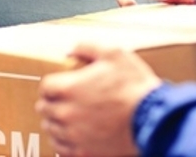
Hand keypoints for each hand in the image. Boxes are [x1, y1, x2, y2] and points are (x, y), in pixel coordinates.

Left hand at [36, 43, 161, 156]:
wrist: (152, 118)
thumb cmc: (135, 86)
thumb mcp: (114, 54)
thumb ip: (87, 48)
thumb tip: (71, 50)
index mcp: (69, 88)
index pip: (45, 86)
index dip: (52, 83)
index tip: (59, 84)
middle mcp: (66, 113)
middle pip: (44, 108)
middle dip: (52, 101)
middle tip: (62, 99)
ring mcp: (74, 135)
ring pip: (51, 130)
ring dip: (56, 122)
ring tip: (67, 117)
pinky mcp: (84, 152)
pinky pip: (61, 149)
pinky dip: (64, 142)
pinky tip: (73, 136)